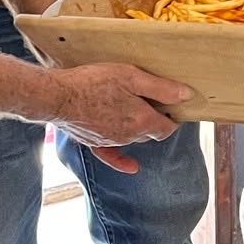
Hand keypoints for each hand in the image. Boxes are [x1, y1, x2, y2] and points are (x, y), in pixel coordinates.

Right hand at [44, 63, 191, 173]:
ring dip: (138, 129)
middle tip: (154, 102)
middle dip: (155, 120)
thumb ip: (161, 88)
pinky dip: (123, 160)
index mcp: (141, 121)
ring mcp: (111, 141)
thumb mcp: (131, 77)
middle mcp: (129, 136)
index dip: (172, 117)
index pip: (168, 127)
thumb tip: (186, 96)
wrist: (57, 97)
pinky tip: (132, 166)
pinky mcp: (94, 143)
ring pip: (133, 139)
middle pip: (151, 133)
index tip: (172, 106)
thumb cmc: (93, 83)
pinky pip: (112, 156)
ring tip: (134, 110)